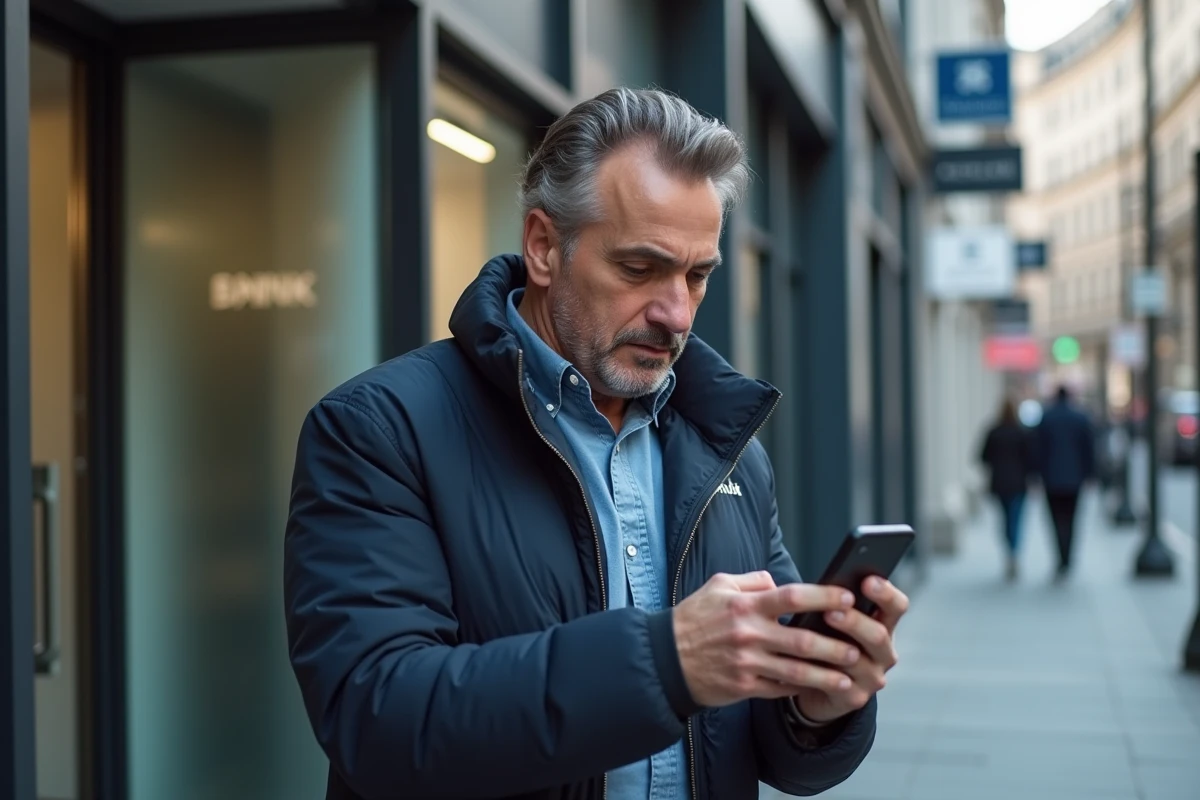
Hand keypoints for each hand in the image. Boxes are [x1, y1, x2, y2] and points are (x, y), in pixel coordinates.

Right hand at [672, 571, 860, 707]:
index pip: (792, 597)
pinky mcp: (743, 686)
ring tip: (849, 675)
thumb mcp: (718, 586)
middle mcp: (748, 634)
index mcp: (745, 605)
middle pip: (802, 640)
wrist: (665, 659)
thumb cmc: (694, 618)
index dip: (824, 597)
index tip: (849, 598)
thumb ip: (752, 582)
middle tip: (857, 647)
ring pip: (796, 671)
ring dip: (826, 674)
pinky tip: (818, 687)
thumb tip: (778, 582)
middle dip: (834, 645)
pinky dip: (800, 688)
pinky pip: (779, 689)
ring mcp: (746, 663)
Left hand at [792, 576, 908, 722]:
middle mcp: (884, 652)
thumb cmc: (825, 640)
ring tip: (814, 637)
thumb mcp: (829, 618)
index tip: (867, 580)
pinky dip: (823, 672)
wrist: (817, 685)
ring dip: (838, 647)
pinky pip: (840, 685)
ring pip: (859, 661)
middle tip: (832, 610)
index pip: (896, 606)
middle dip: (855, 621)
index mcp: (882, 625)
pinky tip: (808, 663)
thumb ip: (827, 600)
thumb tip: (790, 579)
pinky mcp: (855, 698)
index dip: (886, 593)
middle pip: (878, 635)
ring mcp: (872, 677)